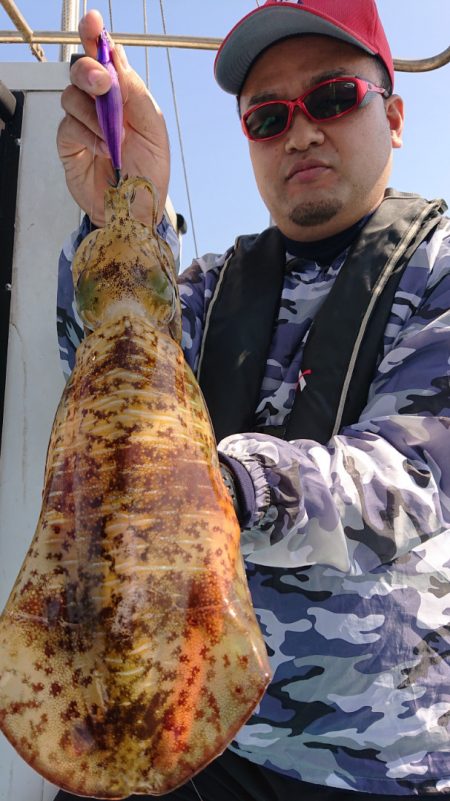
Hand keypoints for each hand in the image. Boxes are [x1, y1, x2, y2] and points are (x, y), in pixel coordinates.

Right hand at [57, 9, 169, 226]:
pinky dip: (88, 134)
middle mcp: (100, 105)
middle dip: (89, 70)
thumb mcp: (154, 131)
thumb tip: (118, 59)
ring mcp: (83, 124)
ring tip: (114, 137)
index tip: (94, 25)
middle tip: (103, 84)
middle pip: (81, 70)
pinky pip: (68, 126)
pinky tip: (104, 148)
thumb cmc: (149, 173)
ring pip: (71, 96)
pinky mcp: (69, 145)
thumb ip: (136, 95)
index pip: (106, 59)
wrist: (138, 211)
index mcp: (123, 96)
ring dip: (93, 113)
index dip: (96, 38)